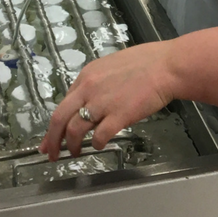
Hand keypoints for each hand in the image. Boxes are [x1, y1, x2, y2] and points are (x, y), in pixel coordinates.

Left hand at [39, 42, 175, 159]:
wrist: (166, 66)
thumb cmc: (146, 62)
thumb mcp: (112, 66)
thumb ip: (97, 82)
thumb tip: (91, 98)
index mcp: (87, 75)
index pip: (63, 103)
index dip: (54, 123)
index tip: (51, 136)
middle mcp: (88, 88)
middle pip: (59, 118)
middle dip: (52, 140)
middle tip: (51, 153)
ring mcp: (102, 103)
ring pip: (74, 130)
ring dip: (72, 146)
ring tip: (75, 153)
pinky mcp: (118, 116)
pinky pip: (99, 136)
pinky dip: (97, 144)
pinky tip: (100, 146)